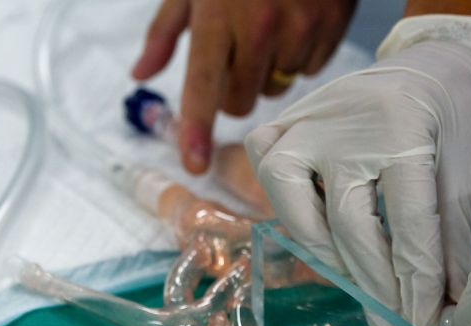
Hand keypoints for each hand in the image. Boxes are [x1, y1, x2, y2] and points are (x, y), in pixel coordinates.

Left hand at [132, 0, 357, 174]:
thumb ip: (165, 32)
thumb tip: (140, 74)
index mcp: (218, 15)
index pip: (203, 86)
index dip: (196, 129)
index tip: (195, 165)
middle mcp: (260, 27)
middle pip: (240, 102)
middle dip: (233, 91)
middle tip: (234, 57)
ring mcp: (299, 29)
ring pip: (275, 90)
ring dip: (267, 72)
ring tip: (268, 28)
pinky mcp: (330, 28)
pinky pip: (307, 71)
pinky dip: (297, 57)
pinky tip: (294, 23)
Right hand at [245, 15, 470, 325]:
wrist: (443, 57)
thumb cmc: (464, 114)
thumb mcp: (470, 174)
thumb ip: (450, 243)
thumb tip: (445, 310)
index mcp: (405, 127)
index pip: (407, 225)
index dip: (418, 287)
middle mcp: (345, 121)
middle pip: (347, 223)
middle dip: (375, 287)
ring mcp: (307, 118)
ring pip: (290, 197)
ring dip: (323, 252)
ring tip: (357, 284)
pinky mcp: (287, 120)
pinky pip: (267, 166)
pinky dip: (287, 206)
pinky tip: (318, 233)